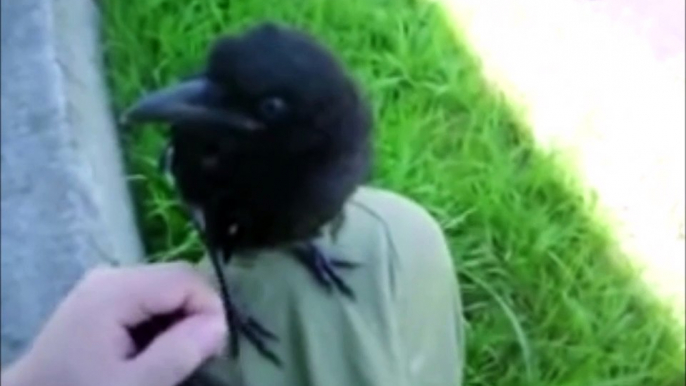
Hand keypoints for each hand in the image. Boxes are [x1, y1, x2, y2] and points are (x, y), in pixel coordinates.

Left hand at [2, 262, 226, 385]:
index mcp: (115, 291)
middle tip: (203, 354)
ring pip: (164, 286)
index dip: (211, 308)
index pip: (186, 279)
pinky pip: (146, 296)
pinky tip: (156, 347)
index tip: (217, 348)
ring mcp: (102, 284)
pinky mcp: (99, 297)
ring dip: (181, 317)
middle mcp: (109, 275)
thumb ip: (179, 352)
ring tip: (181, 354)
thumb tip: (221, 323)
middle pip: (176, 278)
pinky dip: (161, 318)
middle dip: (197, 312)